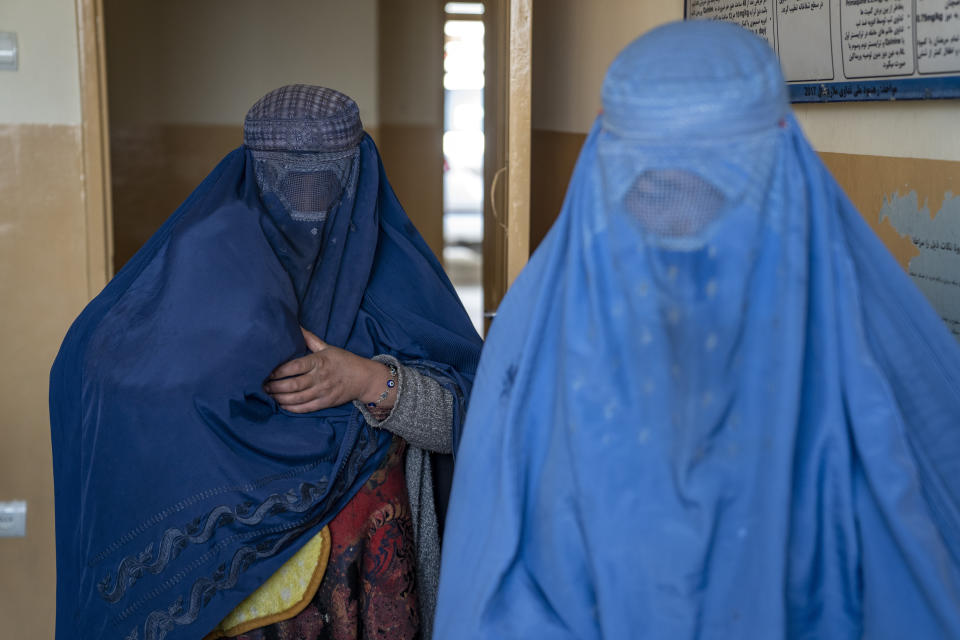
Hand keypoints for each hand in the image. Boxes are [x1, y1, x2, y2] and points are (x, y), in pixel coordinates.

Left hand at [265, 327, 390, 412]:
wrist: (364, 378)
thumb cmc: (343, 360)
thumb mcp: (327, 347)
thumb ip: (309, 339)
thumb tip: (295, 324)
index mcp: (319, 361)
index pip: (295, 366)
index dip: (279, 371)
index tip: (268, 371)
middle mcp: (321, 377)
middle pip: (294, 385)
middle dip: (275, 387)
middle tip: (264, 386)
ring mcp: (323, 391)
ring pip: (297, 398)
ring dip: (280, 398)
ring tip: (270, 395)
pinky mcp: (326, 402)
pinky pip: (305, 408)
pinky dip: (291, 408)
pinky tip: (282, 405)